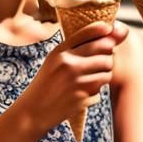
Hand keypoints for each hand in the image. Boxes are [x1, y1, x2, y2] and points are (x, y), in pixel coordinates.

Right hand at [15, 20, 127, 135]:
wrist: (32, 111)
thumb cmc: (46, 83)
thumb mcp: (54, 60)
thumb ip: (76, 49)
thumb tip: (109, 38)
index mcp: (60, 52)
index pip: (88, 33)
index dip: (104, 30)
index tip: (109, 30)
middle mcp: (69, 64)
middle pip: (106, 53)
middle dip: (107, 57)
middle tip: (99, 63)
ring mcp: (76, 81)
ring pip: (107, 73)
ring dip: (103, 76)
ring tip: (90, 80)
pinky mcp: (82, 98)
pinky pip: (100, 91)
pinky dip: (95, 93)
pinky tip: (81, 94)